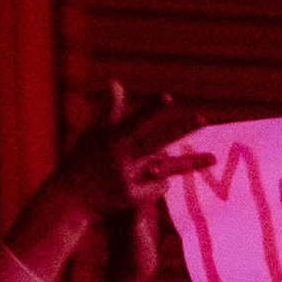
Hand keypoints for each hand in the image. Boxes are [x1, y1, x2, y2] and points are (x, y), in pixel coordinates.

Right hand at [55, 81, 210, 216]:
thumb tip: (116, 82)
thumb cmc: (82, 160)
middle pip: (155, 141)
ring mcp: (127, 179)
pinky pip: (158, 186)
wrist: (69, 198)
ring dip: (190, 163)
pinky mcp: (131, 198)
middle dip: (180, 130)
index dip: (151, 109)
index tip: (168, 97)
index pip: (134, 120)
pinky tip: (160, 180)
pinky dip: (161, 182)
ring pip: (165, 169)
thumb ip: (111, 109)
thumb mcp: (94, 132)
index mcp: (112, 138)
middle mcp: (121, 157)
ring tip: (212, 158)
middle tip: (203, 119)